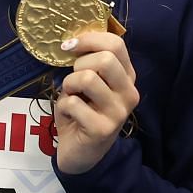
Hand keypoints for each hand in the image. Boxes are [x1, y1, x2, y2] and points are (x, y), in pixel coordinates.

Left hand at [53, 29, 138, 173]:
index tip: (69, 47)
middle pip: (105, 59)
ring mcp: (118, 112)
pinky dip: (63, 105)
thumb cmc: (81, 112)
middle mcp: (129, 93)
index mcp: (127, 77)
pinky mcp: (103, 129)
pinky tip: (69, 115)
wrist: (81, 152)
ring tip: (71, 97)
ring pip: (87, 78)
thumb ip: (87, 64)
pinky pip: (73, 103)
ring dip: (68, 85)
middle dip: (78, 65)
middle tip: (73, 81)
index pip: (116, 44)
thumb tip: (72, 41)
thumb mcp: (86, 84)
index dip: (88, 39)